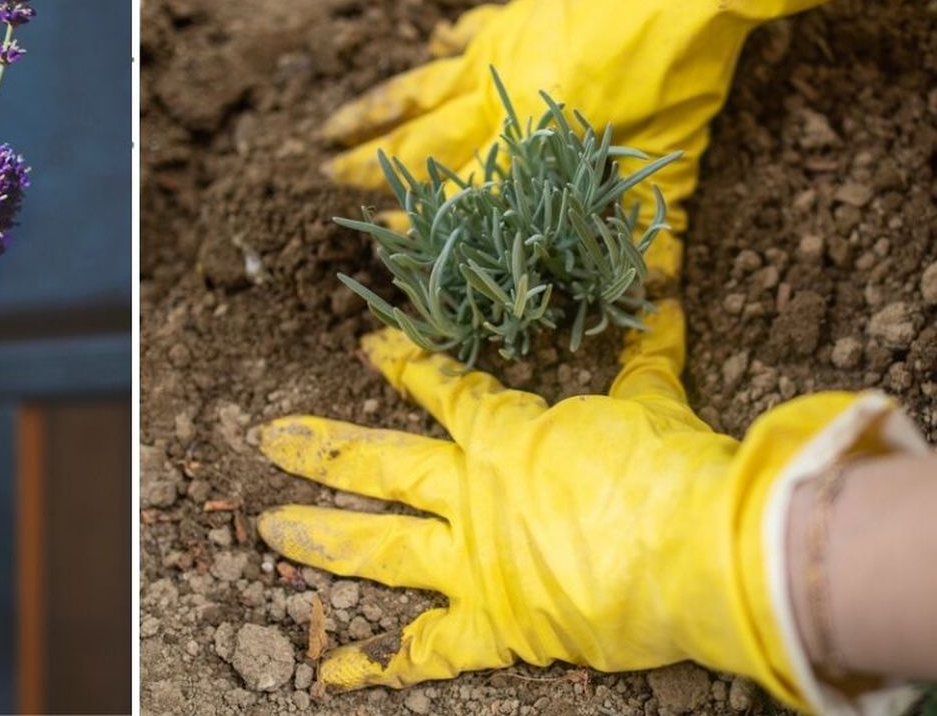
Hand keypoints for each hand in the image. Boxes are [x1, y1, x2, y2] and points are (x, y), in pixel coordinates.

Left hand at [257, 301, 883, 708]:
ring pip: (379, 547)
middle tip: (269, 436)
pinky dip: (378, 664)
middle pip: (380, 463)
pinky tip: (325, 669)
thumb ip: (644, 358)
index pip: (442, 390)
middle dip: (322, 449)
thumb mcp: (655, 402)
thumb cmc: (673, 467)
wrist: (702, 546)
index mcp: (506, 436)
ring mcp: (474, 561)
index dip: (403, 365)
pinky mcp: (496, 625)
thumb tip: (661, 302)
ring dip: (321, 537)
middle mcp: (473, 494)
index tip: (369, 347)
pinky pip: (427, 651)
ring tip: (268, 528)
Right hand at [324, 0, 936, 278]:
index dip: (421, 227)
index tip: (382, 243)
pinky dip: (447, 41)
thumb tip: (658, 295)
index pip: (460, 201)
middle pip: (419, 144)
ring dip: (372, 112)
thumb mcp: (671, 161)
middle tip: (326, 180)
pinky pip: (469, 33)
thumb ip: (651, 229)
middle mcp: (496, 104)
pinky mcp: (517, 18)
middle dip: (368, 168)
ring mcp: (498, 55)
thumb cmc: (680, 72)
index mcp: (527, 149)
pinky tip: (432, 44)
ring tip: (329, 129)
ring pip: (418, 90)